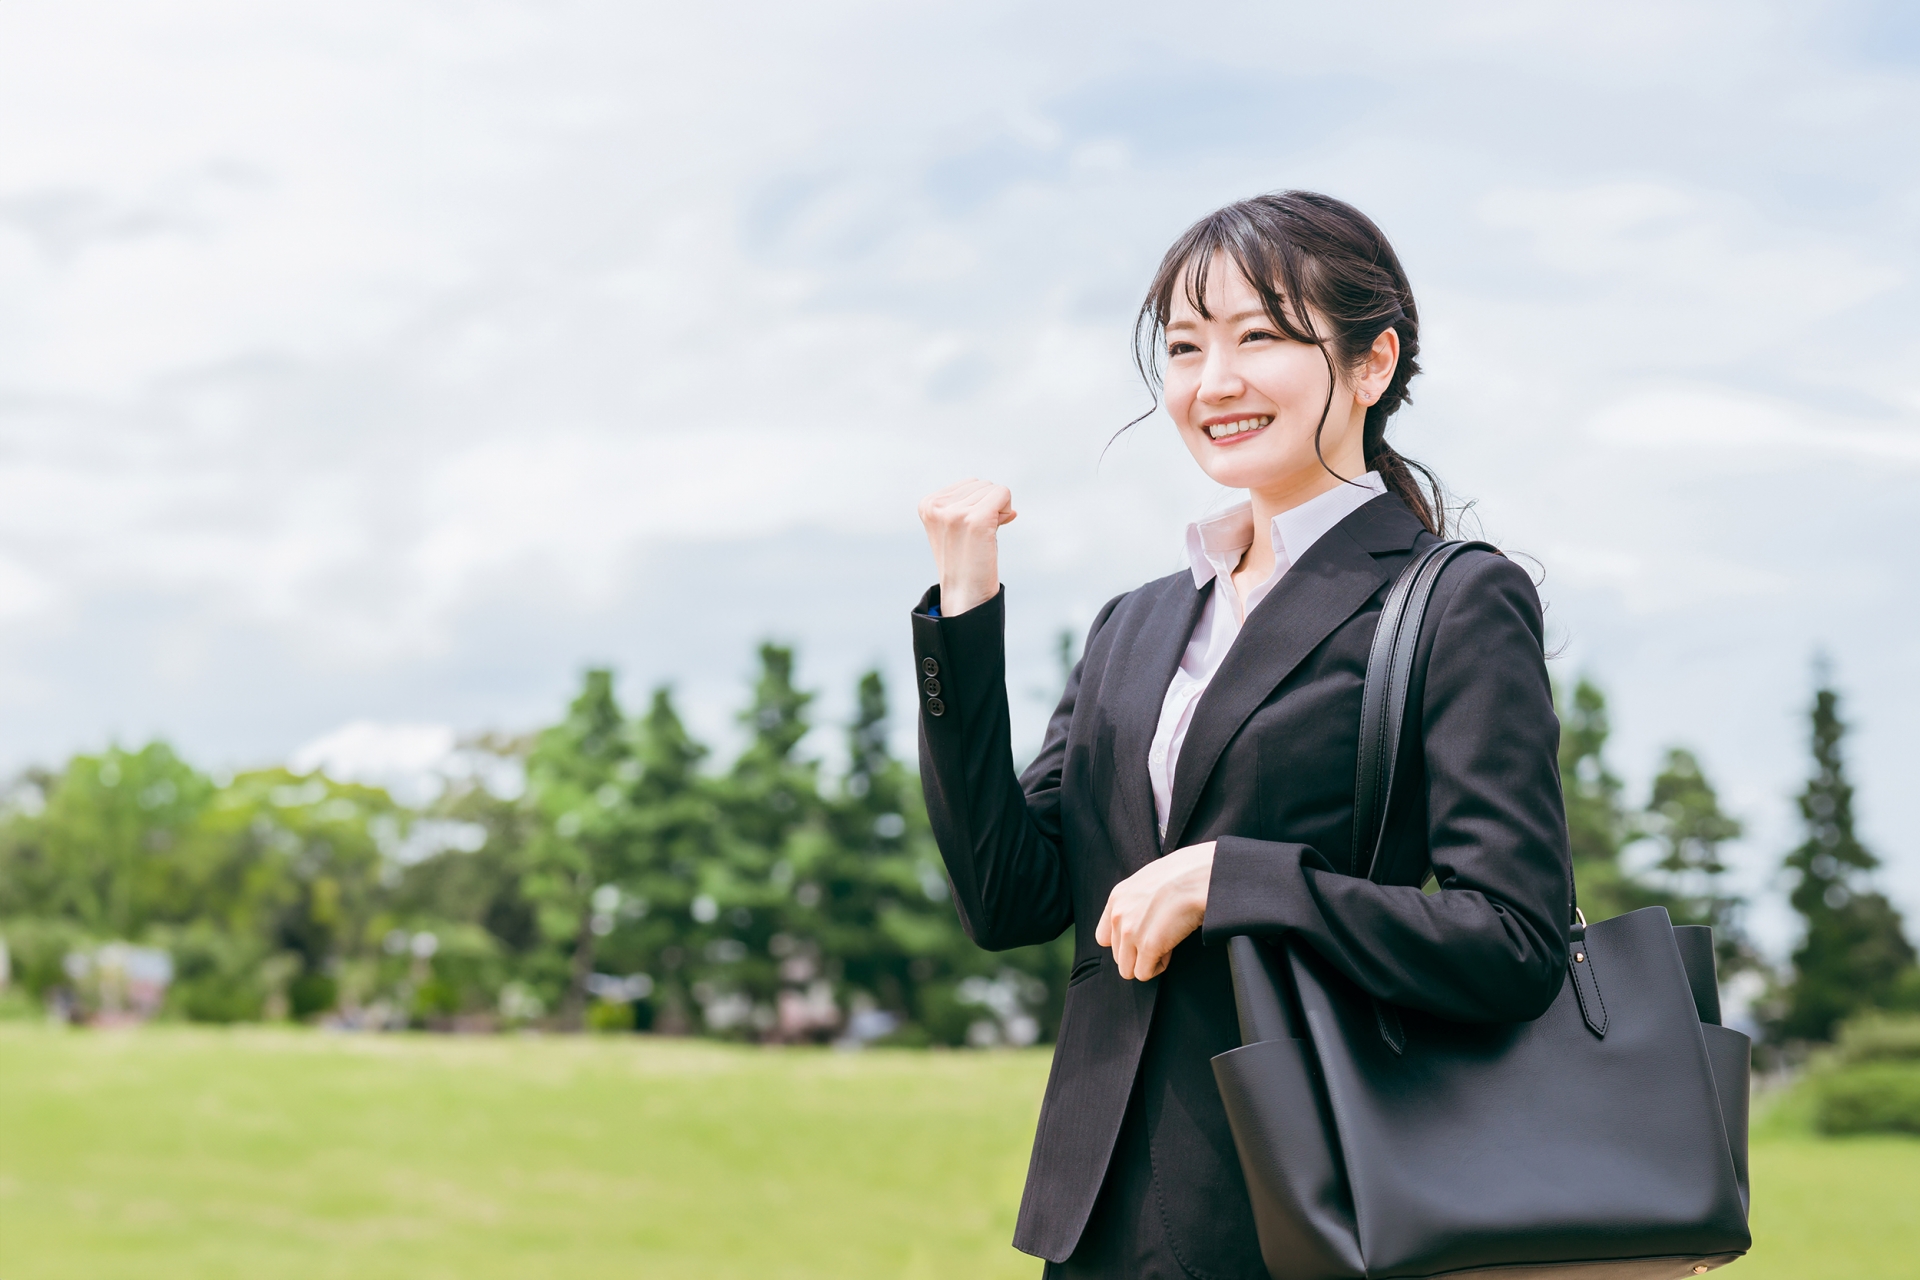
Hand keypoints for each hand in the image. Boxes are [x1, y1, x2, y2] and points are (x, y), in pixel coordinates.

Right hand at [917, 478, 1016, 617]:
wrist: (964, 592)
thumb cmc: (964, 560)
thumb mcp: (956, 527)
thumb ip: (973, 507)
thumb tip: (1009, 509)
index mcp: (928, 504)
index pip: (970, 484)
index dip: (978, 504)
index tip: (970, 529)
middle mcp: (937, 506)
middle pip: (982, 485)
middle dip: (990, 506)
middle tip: (980, 535)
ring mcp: (955, 513)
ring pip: (994, 490)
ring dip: (998, 511)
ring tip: (983, 537)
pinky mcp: (975, 520)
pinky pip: (1003, 495)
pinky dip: (1006, 510)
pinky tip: (995, 531)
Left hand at [1096, 841, 1214, 980]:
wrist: (1203, 877)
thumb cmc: (1186, 874)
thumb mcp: (1151, 879)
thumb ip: (1138, 899)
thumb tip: (1142, 916)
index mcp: (1118, 897)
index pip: (1105, 937)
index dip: (1125, 943)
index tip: (1143, 937)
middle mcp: (1118, 915)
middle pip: (1118, 955)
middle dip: (1139, 953)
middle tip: (1161, 940)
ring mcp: (1130, 933)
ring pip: (1128, 969)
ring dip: (1147, 962)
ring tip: (1165, 945)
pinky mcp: (1148, 946)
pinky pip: (1144, 973)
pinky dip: (1158, 967)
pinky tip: (1170, 951)